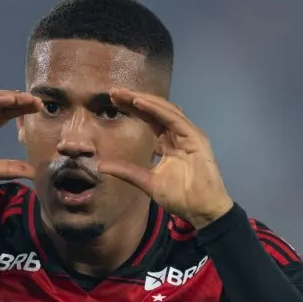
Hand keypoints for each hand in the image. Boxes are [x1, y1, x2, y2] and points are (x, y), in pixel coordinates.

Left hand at [99, 88, 233, 228]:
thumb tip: (101, 166)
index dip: (133, 109)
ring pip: (164, 110)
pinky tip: (141, 102)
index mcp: (169, 143)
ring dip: (144, 100)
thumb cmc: (180, 197)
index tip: (113, 101)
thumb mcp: (147, 182)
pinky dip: (157, 109)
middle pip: (155, 111)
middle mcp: (179, 135)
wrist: (201, 209)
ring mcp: (188, 134)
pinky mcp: (196, 138)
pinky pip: (174, 119)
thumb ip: (126, 171)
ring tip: (125, 94)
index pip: (149, 120)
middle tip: (114, 92)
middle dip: (135, 99)